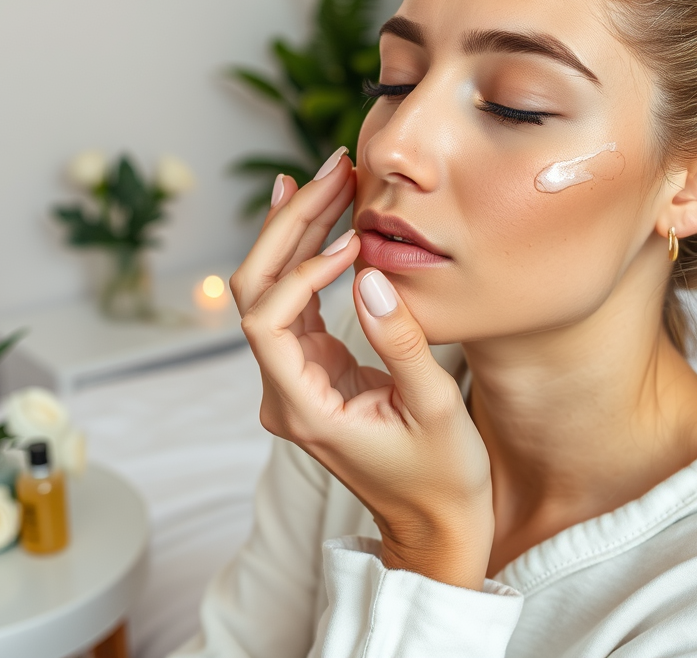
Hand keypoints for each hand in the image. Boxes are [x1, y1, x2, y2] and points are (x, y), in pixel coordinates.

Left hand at [230, 153, 493, 589]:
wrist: (434, 523)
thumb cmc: (440, 477)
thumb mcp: (434, 410)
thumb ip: (400, 343)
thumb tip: (367, 275)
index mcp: (302, 408)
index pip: (267, 323)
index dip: (300, 272)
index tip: (352, 244)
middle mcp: (283, 391)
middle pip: (256, 294)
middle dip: (288, 228)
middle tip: (328, 172)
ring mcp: (292, 378)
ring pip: (270, 291)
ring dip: (296, 232)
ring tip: (326, 176)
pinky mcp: (311, 367)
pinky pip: (295, 303)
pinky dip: (306, 256)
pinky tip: (318, 215)